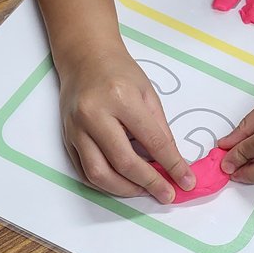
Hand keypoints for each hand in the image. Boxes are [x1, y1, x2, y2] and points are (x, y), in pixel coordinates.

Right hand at [58, 45, 193, 202]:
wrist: (85, 58)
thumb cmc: (120, 73)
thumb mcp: (149, 94)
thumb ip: (160, 130)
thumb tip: (172, 164)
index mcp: (121, 98)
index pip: (152, 141)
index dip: (172, 165)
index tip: (186, 181)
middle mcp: (94, 114)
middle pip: (123, 162)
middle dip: (149, 183)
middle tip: (167, 194)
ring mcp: (76, 128)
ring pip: (99, 173)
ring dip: (125, 189)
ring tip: (144, 191)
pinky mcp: (67, 138)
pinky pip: (84, 171)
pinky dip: (105, 183)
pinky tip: (123, 184)